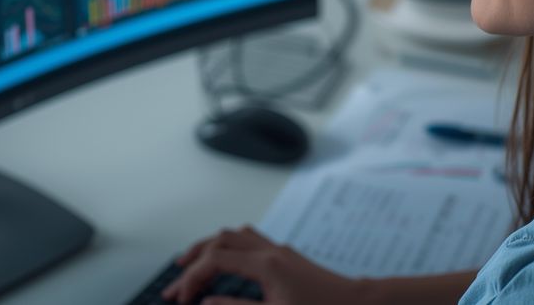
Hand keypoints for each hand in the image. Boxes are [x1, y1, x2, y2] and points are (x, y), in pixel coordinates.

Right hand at [162, 225, 362, 304]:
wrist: (358, 304)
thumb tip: (206, 304)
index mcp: (266, 264)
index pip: (215, 261)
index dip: (192, 279)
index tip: (182, 298)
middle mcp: (271, 251)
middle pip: (219, 241)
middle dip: (193, 260)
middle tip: (175, 281)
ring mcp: (280, 251)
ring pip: (234, 236)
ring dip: (210, 248)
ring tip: (192, 264)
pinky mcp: (287, 257)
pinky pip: (250, 240)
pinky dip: (229, 247)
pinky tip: (227, 262)